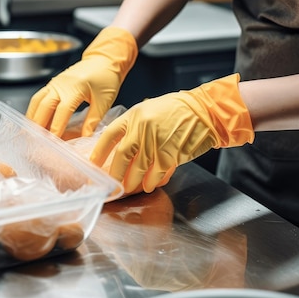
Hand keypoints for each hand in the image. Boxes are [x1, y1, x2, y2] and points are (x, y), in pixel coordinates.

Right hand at [25, 27, 137, 137]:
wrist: (104, 59)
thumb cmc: (106, 78)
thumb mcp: (104, 101)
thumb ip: (93, 121)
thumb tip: (85, 138)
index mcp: (75, 88)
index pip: (62, 111)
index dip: (56, 127)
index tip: (53, 141)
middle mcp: (61, 84)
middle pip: (43, 106)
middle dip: (38, 124)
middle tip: (36, 140)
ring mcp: (55, 83)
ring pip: (37, 101)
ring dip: (33, 117)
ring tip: (31, 133)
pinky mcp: (53, 83)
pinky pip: (39, 97)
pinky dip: (35, 110)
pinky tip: (36, 121)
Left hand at [90, 74, 253, 192]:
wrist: (205, 111)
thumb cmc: (179, 110)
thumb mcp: (151, 110)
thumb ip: (135, 126)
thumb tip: (121, 146)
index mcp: (134, 115)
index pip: (110, 135)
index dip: (99, 151)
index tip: (93, 163)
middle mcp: (142, 128)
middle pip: (121, 156)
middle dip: (115, 173)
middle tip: (112, 183)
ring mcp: (156, 141)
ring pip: (138, 168)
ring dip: (133, 181)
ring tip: (131, 188)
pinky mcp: (170, 154)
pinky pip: (156, 173)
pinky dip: (152, 182)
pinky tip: (149, 185)